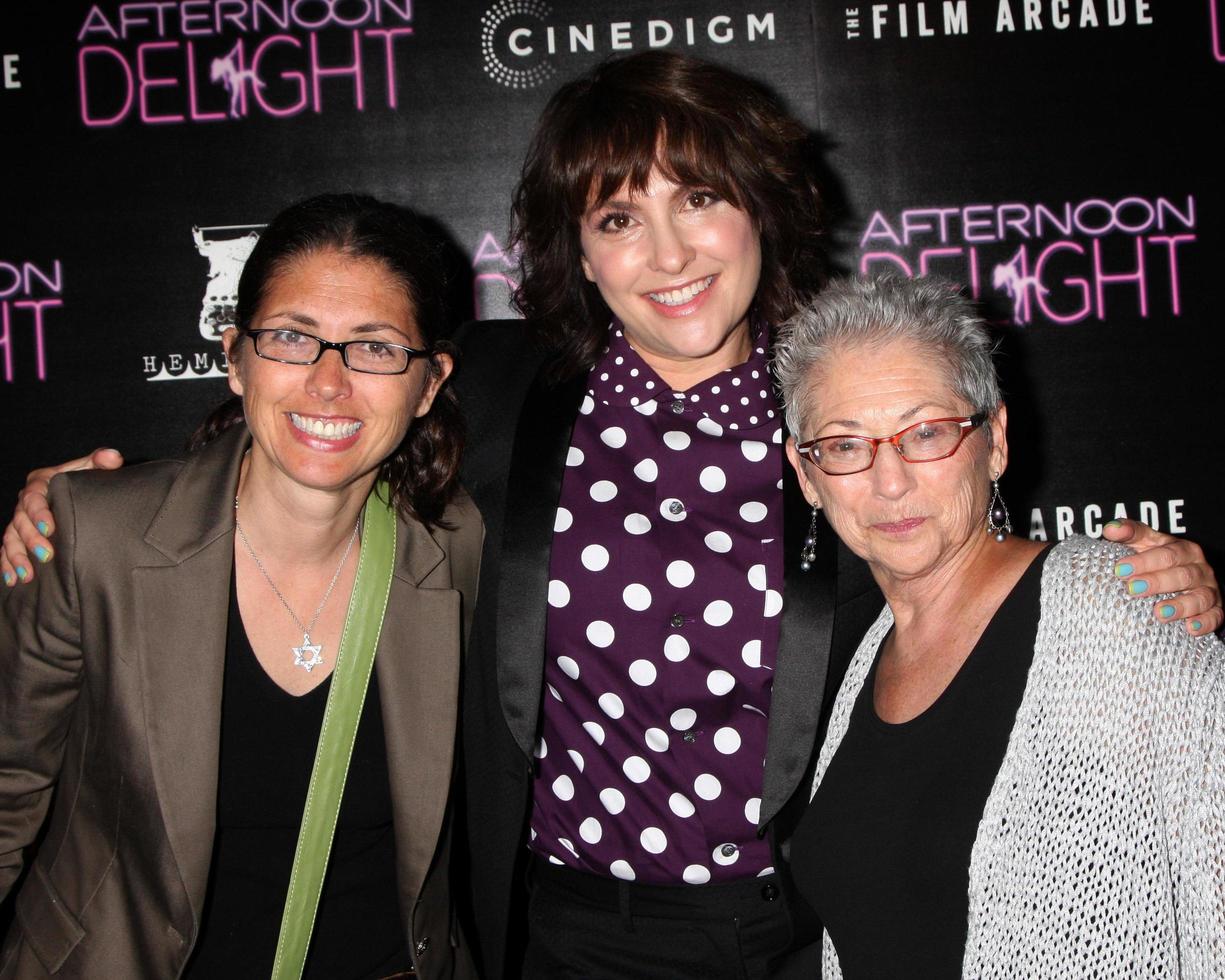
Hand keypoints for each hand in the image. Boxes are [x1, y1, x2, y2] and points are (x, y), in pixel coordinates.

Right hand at [2, 449, 123, 586]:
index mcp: (40, 483)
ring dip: (16, 557)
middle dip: (31, 540)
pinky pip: (6, 551)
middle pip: (20, 521)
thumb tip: (113, 457)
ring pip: (11, 539)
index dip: (39, 513)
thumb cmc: (82, 480)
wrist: (75, 491)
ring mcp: (20, 520)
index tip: (50, 528)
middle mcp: (25, 502)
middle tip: (46, 555)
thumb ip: (100, 462)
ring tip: (27, 574)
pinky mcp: (17, 536)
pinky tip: (12, 580)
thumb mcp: (90, 469)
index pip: (34, 497)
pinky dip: (7, 565)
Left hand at [1102, 519, 1221, 635]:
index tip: (1120, 569)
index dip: (1144, 561)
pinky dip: (1204, 622)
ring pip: (1200, 597)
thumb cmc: (1157, 558)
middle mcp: (1199, 569)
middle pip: (1183, 575)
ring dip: (1180, 606)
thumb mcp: (1145, 543)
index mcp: (1184, 550)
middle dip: (1157, 582)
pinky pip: (1214, 617)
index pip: (1167, 554)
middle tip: (1132, 590)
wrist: (1178, 577)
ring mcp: (1208, 590)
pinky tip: (1189, 628)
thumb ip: (1129, 533)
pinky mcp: (1214, 610)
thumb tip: (1111, 529)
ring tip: (1158, 613)